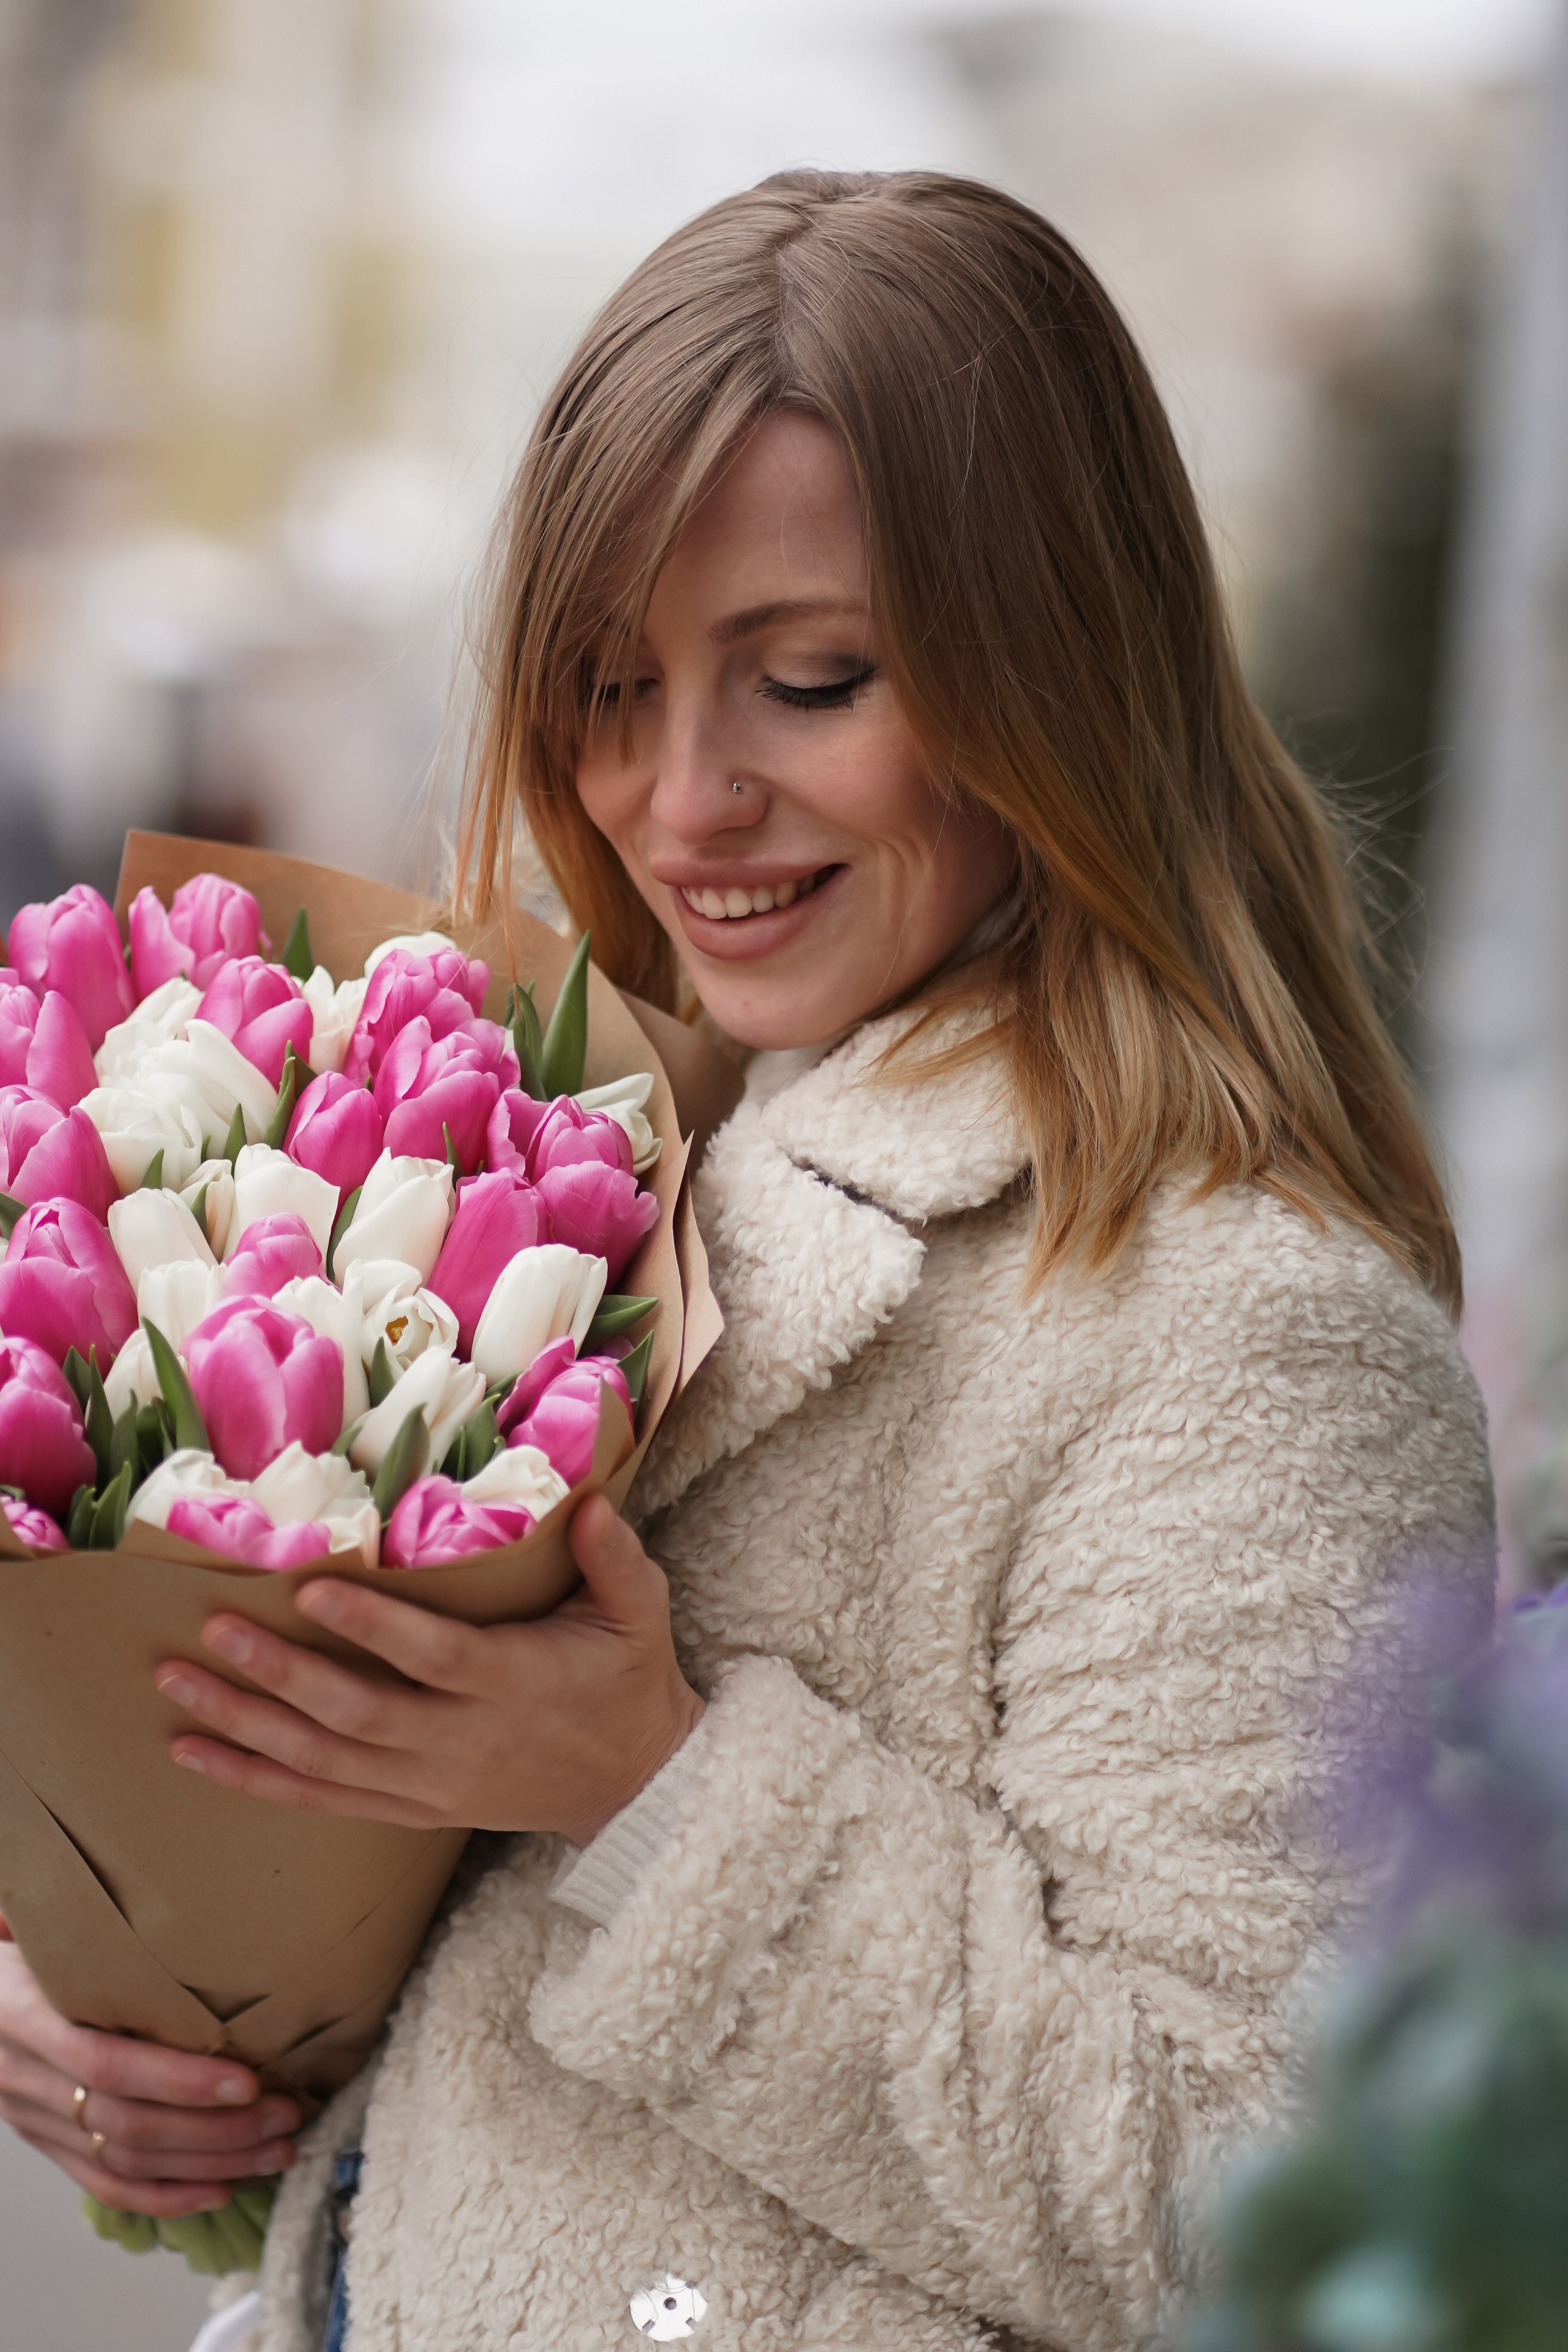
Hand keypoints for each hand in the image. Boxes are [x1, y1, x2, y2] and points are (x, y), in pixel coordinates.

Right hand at [0, 1930, 296, 2217]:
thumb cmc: (25, 1951)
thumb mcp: (51, 1935)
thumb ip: (105, 1943)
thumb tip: (198, 1921)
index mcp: (26, 2016)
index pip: (107, 2064)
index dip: (179, 2081)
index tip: (248, 2081)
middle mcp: (26, 2076)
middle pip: (128, 2123)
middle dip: (217, 2129)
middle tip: (286, 2116)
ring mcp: (33, 2119)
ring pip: (126, 2159)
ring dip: (209, 2163)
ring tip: (275, 2151)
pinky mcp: (45, 2144)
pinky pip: (104, 2184)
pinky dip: (165, 2196)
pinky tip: (220, 2189)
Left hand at [154, 1496, 705, 1849]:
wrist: (633, 1786)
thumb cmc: (628, 1682)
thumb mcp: (640, 1616)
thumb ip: (618, 1560)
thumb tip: (591, 1505)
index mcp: (513, 1684)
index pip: (434, 1658)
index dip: (373, 1628)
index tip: (313, 1588)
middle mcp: (462, 1742)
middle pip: (359, 1715)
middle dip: (281, 1675)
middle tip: (216, 1629)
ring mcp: (430, 1784)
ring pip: (324, 1761)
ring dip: (246, 1726)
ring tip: (179, 1683)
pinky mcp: (411, 1809)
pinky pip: (321, 1799)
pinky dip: (255, 1779)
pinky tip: (195, 1754)